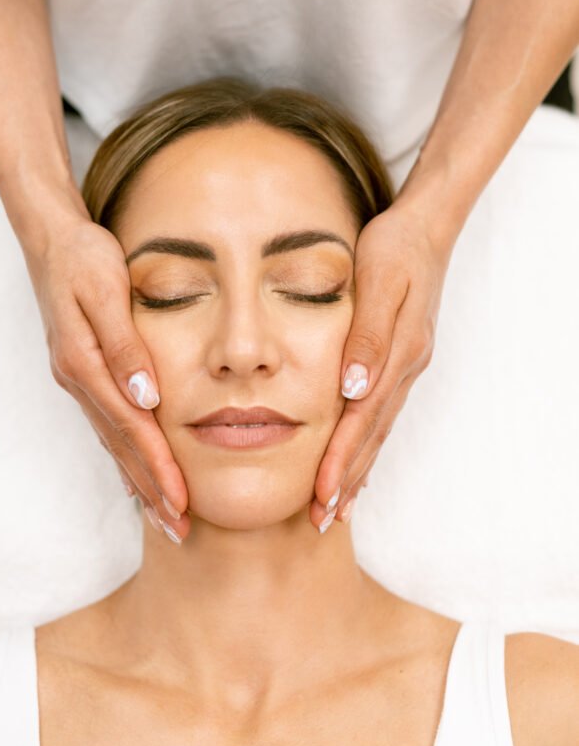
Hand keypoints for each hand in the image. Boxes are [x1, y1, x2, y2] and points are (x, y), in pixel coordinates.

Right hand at [22, 208, 189, 539]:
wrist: (51, 238)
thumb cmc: (84, 257)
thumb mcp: (107, 290)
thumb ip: (126, 344)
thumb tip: (148, 397)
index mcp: (85, 364)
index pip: (130, 427)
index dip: (158, 466)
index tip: (182, 501)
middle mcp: (78, 379)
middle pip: (121, 445)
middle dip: (152, 488)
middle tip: (179, 528)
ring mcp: (78, 379)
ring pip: (113, 441)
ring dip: (139, 480)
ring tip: (164, 515)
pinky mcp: (83, 372)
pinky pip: (107, 425)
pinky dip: (124, 455)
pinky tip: (135, 474)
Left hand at [310, 195, 456, 532]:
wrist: (425, 225)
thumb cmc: (394, 247)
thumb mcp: (377, 281)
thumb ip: (367, 336)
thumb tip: (351, 388)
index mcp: (396, 355)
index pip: (362, 420)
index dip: (340, 460)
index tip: (320, 496)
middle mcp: (404, 368)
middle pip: (373, 437)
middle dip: (346, 481)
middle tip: (322, 520)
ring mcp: (405, 367)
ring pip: (378, 431)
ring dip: (357, 470)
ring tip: (336, 507)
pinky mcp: (400, 361)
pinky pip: (382, 414)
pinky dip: (368, 444)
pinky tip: (357, 461)